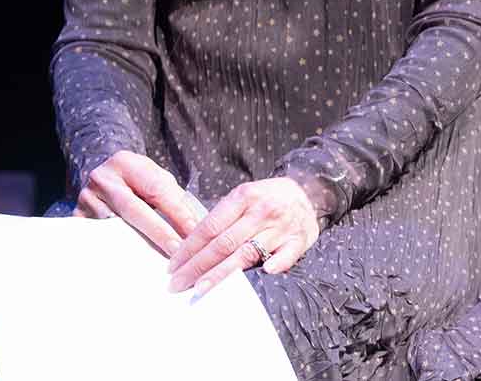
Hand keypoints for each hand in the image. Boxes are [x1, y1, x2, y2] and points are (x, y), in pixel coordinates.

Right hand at [73, 150, 201, 259]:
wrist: (101, 178)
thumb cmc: (135, 181)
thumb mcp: (154, 178)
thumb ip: (172, 197)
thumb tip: (195, 227)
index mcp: (125, 162)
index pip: (156, 190)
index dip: (177, 213)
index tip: (193, 233)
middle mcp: (102, 179)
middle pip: (134, 210)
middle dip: (159, 232)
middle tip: (178, 251)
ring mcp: (85, 200)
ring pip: (115, 229)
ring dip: (138, 247)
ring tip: (158, 263)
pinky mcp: (76, 220)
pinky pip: (99, 239)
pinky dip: (118, 251)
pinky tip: (132, 264)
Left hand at [164, 176, 320, 293]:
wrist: (308, 191)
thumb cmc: (269, 197)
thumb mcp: (244, 196)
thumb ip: (223, 217)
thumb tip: (190, 246)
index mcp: (244, 197)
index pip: (210, 226)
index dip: (189, 248)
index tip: (172, 266)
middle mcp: (261, 211)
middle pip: (223, 243)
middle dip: (196, 266)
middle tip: (177, 284)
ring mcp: (281, 226)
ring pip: (247, 253)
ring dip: (221, 273)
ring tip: (200, 289)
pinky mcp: (299, 239)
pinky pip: (286, 254)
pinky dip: (276, 263)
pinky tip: (264, 273)